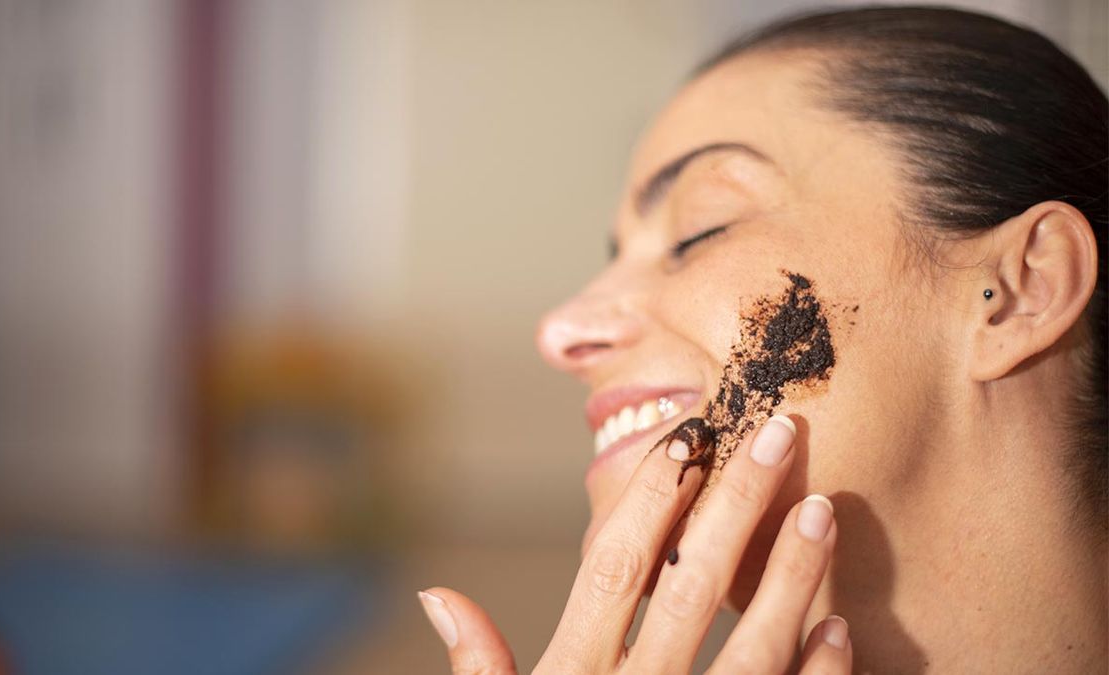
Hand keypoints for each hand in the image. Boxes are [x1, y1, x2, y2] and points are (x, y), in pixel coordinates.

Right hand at [417, 414, 850, 673]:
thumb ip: (479, 669)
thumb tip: (436, 596)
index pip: (616, 567)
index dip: (653, 499)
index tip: (691, 437)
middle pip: (692, 583)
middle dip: (738, 504)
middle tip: (780, 433)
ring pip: (754, 643)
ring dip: (794, 576)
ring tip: (825, 509)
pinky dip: (817, 674)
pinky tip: (842, 630)